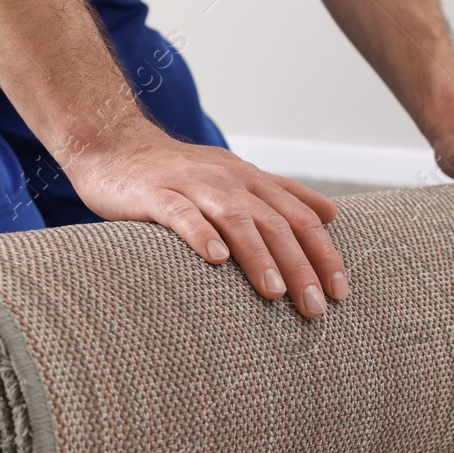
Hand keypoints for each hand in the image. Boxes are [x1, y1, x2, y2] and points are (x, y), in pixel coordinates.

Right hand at [63, 123, 347, 317]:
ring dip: (259, 256)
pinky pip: (181, 215)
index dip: (323, 252)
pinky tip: (216, 260)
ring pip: (235, 219)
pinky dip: (201, 235)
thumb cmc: (177, 172)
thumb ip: (281, 193)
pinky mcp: (155, 194)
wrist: (113, 145)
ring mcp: (191, 185)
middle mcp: (227, 180)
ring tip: (275, 292)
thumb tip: (330, 213)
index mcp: (250, 180)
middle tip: (316, 307)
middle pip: (275, 222)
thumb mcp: (235, 175)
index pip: (299, 217)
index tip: (340, 290)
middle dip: (300, 265)